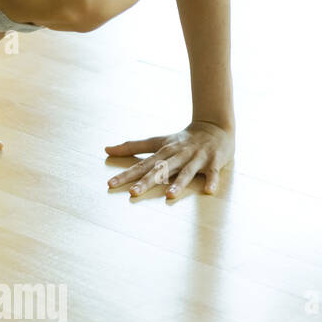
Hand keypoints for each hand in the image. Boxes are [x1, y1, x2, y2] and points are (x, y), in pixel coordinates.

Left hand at [105, 120, 233, 199]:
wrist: (215, 126)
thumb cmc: (183, 139)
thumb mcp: (158, 141)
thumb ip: (133, 146)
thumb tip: (106, 149)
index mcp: (164, 151)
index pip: (142, 165)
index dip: (126, 174)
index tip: (110, 184)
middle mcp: (178, 154)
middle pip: (161, 169)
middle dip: (147, 181)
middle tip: (133, 193)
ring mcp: (196, 158)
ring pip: (186, 172)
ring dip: (179, 184)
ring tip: (169, 195)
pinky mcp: (214, 161)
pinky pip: (213, 173)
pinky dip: (212, 181)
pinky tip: (209, 191)